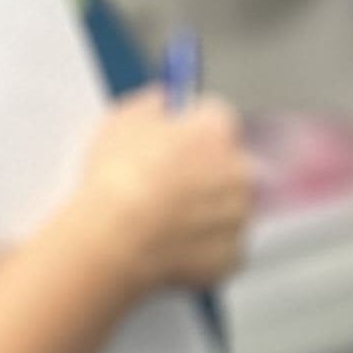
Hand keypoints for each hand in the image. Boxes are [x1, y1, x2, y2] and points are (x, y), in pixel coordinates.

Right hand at [67, 89, 253, 297]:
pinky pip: (222, 245)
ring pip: (228, 206)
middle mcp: (239, 171)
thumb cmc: (117, 182)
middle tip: (168, 182)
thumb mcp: (123, 121)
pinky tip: (172, 242)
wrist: (114, 239)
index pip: (216, 117)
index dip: (194, 128)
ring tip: (164, 217)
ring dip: (206, 208)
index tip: (180, 137)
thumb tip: (164, 99)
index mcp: (216, 132)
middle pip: (228, 163)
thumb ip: (153, 103)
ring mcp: (239, 215)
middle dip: (205, 169)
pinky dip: (204, 246)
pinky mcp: (232, 254)